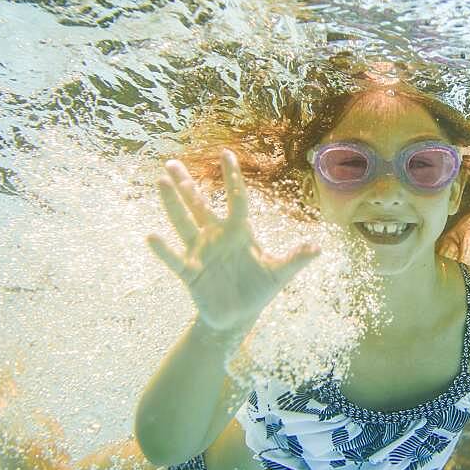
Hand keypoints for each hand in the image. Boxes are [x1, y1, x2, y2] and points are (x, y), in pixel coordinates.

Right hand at [146, 150, 319, 331]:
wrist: (238, 316)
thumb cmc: (259, 289)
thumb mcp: (280, 274)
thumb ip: (296, 259)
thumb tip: (318, 248)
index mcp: (239, 231)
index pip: (237, 199)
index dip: (232, 178)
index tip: (226, 154)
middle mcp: (216, 236)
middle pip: (200, 205)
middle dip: (186, 185)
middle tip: (172, 163)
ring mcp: (201, 252)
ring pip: (184, 223)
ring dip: (173, 204)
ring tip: (161, 182)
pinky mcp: (191, 273)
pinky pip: (175, 259)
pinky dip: (164, 250)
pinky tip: (151, 236)